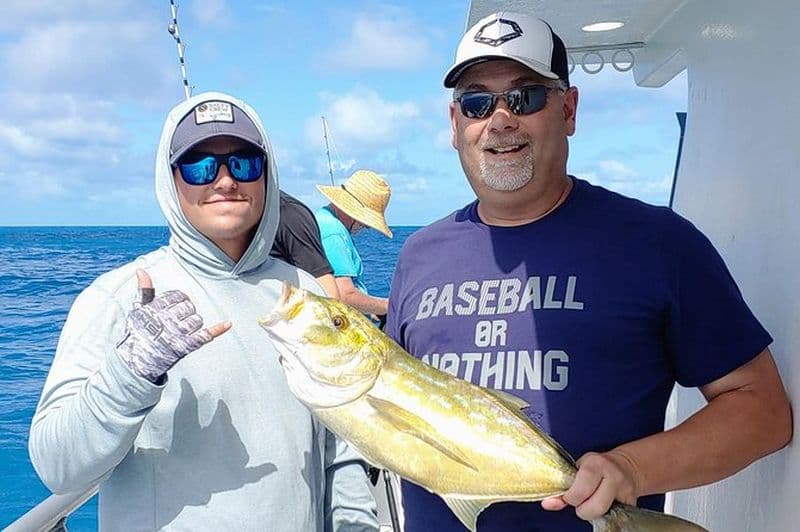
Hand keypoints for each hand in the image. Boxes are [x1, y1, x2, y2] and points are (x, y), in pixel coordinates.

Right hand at [116, 269, 230, 382]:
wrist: (137, 361)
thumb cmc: (137, 333)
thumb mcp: (137, 309)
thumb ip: (144, 289)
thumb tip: (141, 270)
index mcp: (156, 309)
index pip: (178, 296)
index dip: (179, 299)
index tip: (176, 304)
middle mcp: (168, 320)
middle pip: (189, 307)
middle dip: (186, 310)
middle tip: (178, 318)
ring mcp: (178, 334)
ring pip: (197, 320)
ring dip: (193, 322)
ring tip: (183, 328)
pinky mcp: (186, 346)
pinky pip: (205, 335)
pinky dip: (218, 329)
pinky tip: (228, 323)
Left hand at [541, 450, 639, 520]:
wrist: (626, 466)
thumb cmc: (596, 468)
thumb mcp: (578, 470)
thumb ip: (564, 487)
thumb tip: (548, 504)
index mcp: (596, 463)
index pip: (581, 488)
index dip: (571, 498)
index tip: (568, 498)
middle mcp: (614, 476)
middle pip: (595, 506)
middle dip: (583, 509)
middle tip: (581, 502)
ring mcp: (626, 490)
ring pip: (604, 513)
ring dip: (593, 513)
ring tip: (591, 503)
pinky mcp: (633, 503)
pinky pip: (613, 516)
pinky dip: (604, 515)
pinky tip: (603, 505)